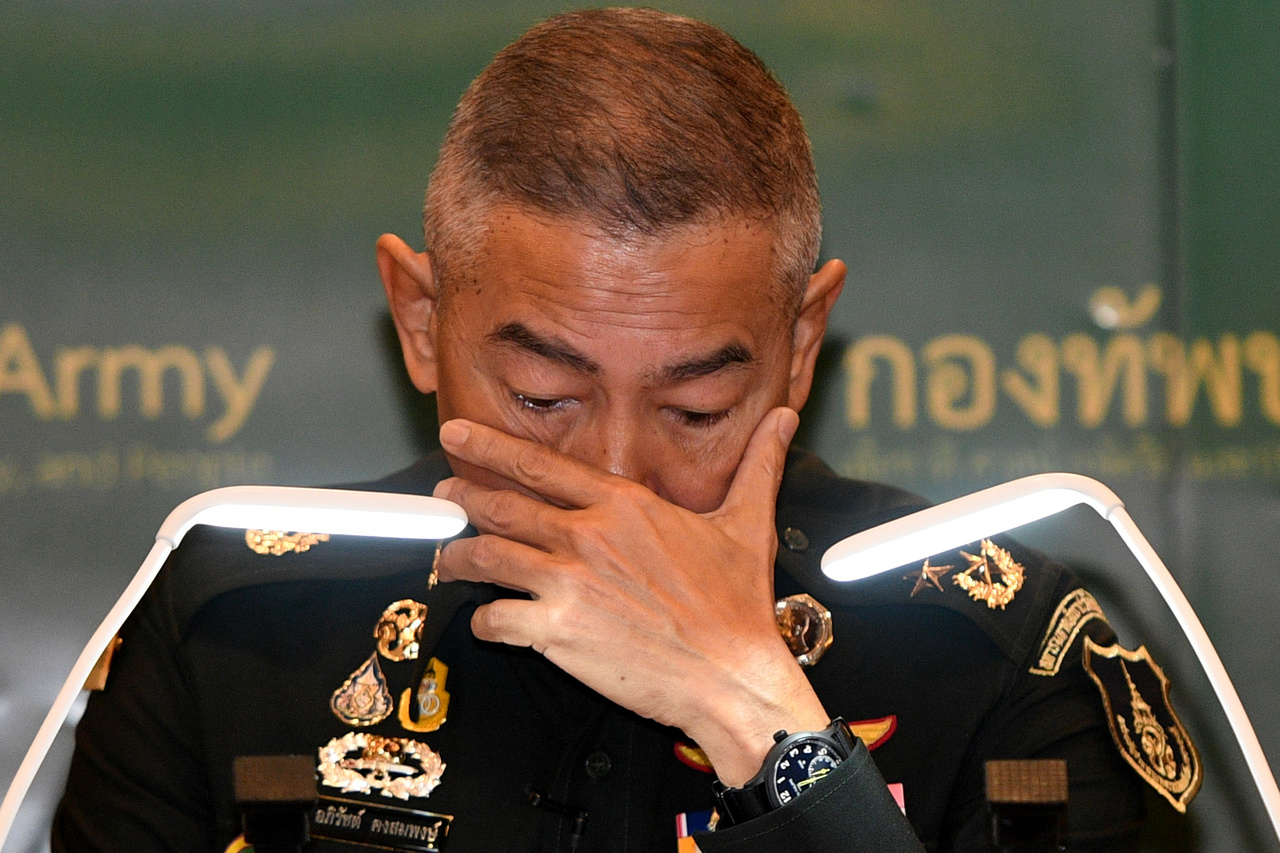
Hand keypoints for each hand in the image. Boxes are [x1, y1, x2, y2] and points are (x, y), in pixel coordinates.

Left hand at [432, 407, 829, 784]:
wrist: (733, 676)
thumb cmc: (738, 606)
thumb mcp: (748, 522)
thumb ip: (758, 464)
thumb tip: (785, 421)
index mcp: (625, 505)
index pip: (540, 465)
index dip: (490, 447)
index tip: (458, 435)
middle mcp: (588, 537)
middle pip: (502, 505)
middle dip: (463, 495)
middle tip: (443, 490)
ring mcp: (568, 585)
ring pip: (487, 558)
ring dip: (460, 555)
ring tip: (450, 556)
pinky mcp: (557, 634)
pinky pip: (496, 619)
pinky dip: (482, 619)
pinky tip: (485, 619)